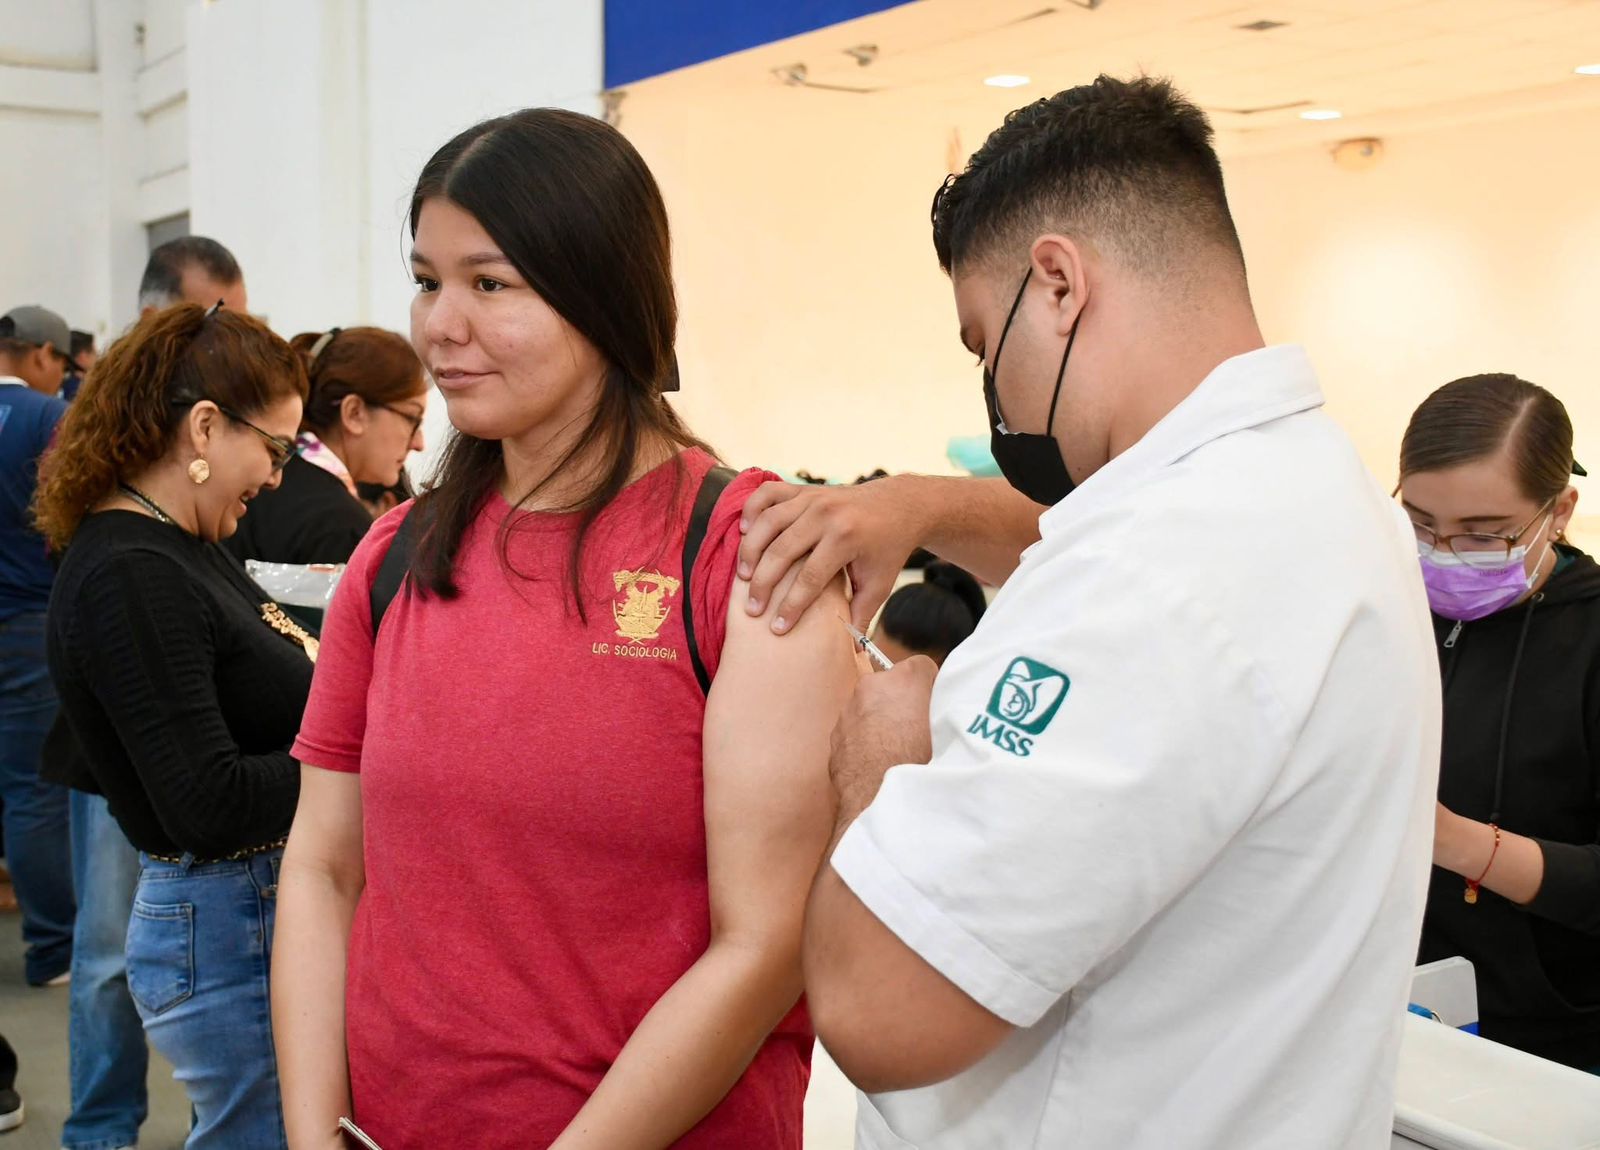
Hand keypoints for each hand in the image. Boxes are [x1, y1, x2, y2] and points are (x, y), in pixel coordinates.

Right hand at [737, 477, 928, 634]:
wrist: (899, 505)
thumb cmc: (887, 548)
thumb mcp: (880, 583)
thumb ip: (862, 614)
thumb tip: (851, 650)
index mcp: (846, 537)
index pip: (810, 578)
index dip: (791, 606)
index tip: (777, 628)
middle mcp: (826, 514)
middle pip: (782, 552)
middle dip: (764, 584)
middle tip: (752, 609)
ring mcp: (812, 497)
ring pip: (768, 522)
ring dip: (750, 550)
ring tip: (743, 577)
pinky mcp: (804, 489)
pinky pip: (768, 494)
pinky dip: (752, 509)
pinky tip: (744, 531)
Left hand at [829, 656, 937, 824]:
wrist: (880, 797)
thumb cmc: (920, 761)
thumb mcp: (949, 728)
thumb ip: (944, 706)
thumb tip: (945, 703)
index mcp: (906, 679)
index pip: (921, 668)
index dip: (929, 688)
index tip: (933, 705)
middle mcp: (873, 687)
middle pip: (890, 686)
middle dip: (900, 702)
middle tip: (916, 729)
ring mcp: (849, 711)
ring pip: (869, 709)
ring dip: (880, 722)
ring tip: (896, 750)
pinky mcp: (836, 736)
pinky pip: (854, 732)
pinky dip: (864, 742)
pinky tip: (879, 763)